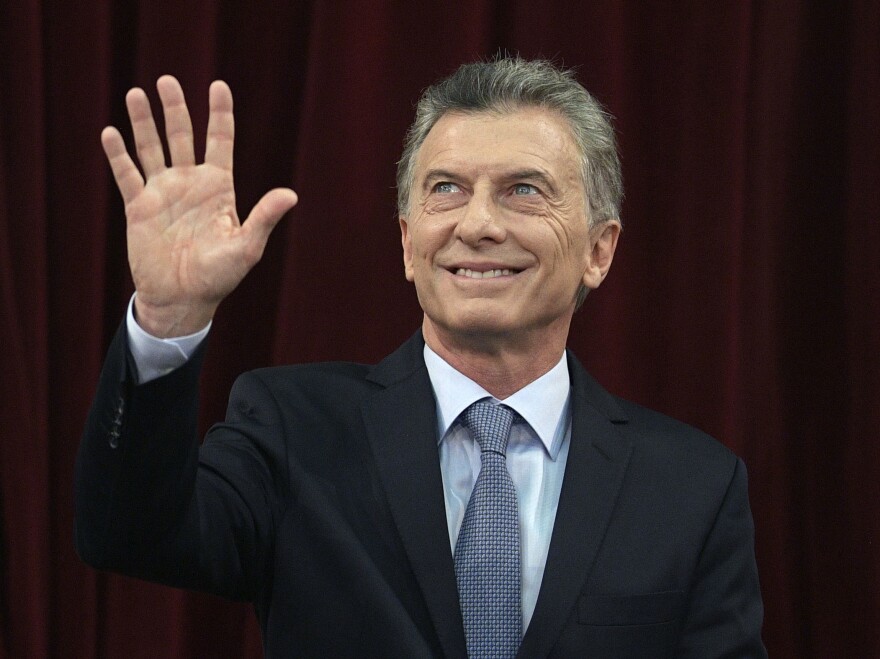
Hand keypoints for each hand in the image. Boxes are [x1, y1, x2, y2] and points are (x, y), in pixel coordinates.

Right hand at [102, 75, 297, 336]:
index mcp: (219, 188)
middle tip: (166, 80)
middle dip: (174, 108)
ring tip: (135, 93)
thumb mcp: (247, 247)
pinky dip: (118, 155)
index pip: (220, 141)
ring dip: (143, 122)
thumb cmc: (220, 276)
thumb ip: (264, 218)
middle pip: (182, 136)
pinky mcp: (139, 208)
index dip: (220, 113)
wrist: (183, 299)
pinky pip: (127, 175)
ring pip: (151, 148)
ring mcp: (163, 193)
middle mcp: (190, 183)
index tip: (218, 86)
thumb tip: (291, 195)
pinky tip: (111, 133)